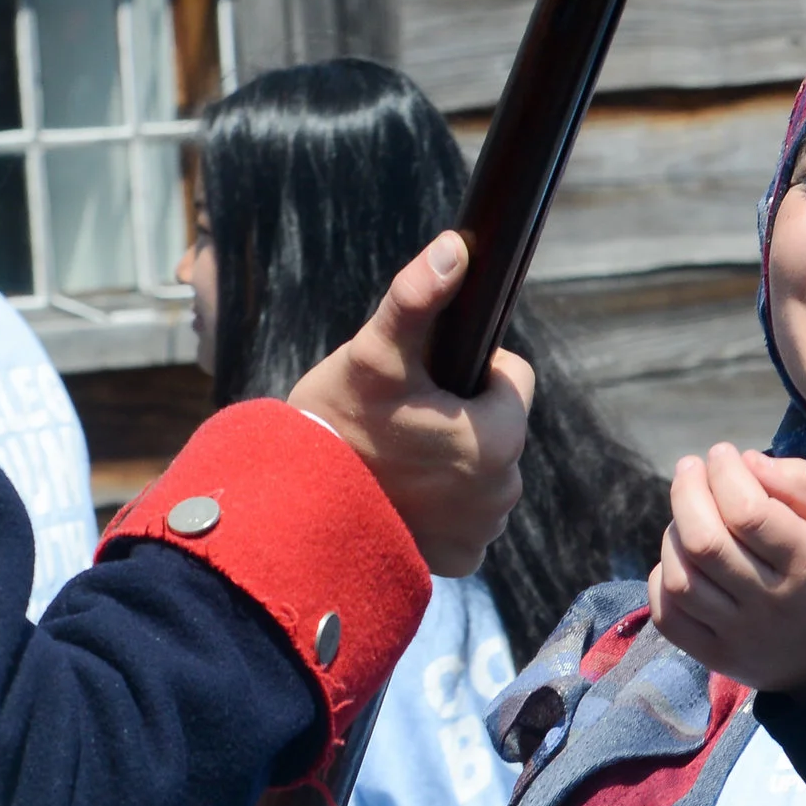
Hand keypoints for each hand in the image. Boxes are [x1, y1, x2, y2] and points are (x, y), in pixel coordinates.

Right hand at [287, 231, 532, 575]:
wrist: (293, 511)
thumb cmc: (333, 424)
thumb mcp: (375, 353)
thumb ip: (418, 296)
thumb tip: (456, 247)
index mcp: (499, 437)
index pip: (512, 380)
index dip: (469, 371)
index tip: (423, 382)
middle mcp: (503, 491)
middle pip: (495, 424)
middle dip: (459, 416)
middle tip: (400, 421)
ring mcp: (482, 530)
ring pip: (481, 469)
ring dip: (450, 459)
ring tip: (395, 457)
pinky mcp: (459, 558)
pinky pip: (466, 516)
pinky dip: (440, 505)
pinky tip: (400, 495)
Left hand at [646, 443, 805, 698]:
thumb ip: (805, 483)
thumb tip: (747, 461)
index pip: (749, 513)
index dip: (725, 474)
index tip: (723, 453)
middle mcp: (771, 602)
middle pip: (705, 542)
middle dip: (686, 492)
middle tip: (691, 468)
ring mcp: (740, 635)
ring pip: (681, 578)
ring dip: (673, 532)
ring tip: (689, 512)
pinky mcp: (717, 657)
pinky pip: (669, 617)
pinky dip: (662, 578)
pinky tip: (681, 557)